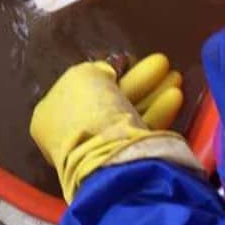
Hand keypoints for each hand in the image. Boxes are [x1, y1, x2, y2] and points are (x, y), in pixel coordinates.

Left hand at [30, 54, 199, 202]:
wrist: (107, 158)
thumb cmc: (87, 109)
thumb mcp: (84, 75)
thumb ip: (96, 71)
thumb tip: (108, 73)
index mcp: (48, 115)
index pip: (81, 86)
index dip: (109, 72)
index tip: (129, 62)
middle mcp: (70, 133)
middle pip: (109, 99)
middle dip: (138, 81)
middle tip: (162, 64)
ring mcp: (96, 150)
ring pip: (128, 113)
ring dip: (153, 92)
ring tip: (176, 76)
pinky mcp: (124, 163)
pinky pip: (140, 130)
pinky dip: (158, 113)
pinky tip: (176, 96)